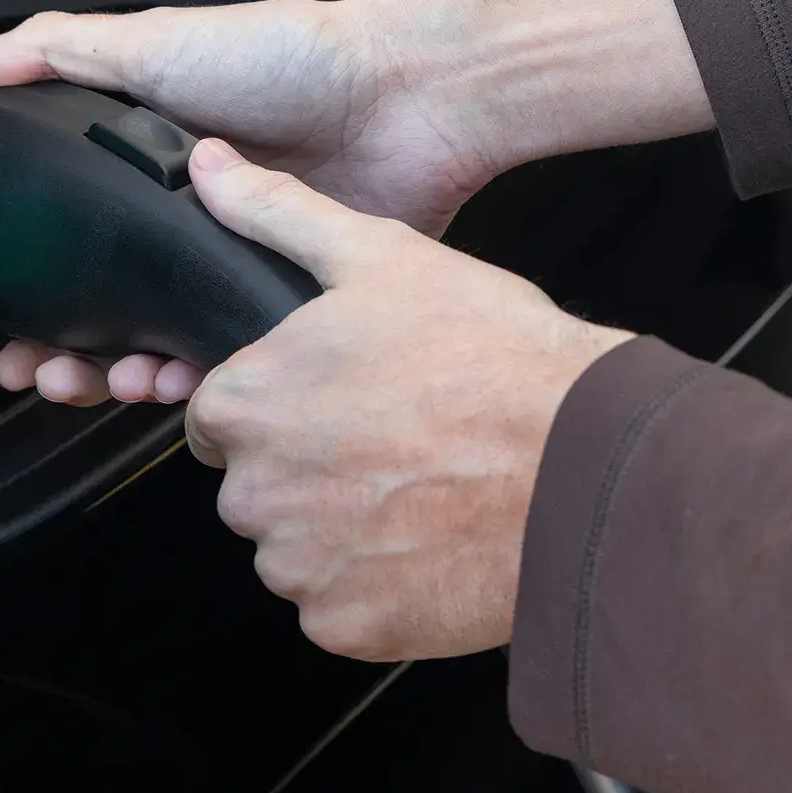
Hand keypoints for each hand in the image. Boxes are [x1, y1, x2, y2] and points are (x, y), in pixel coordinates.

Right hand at [0, 0, 482, 404]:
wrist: (402, 98)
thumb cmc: (289, 60)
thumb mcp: (157, 45)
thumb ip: (59, 54)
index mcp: (151, 170)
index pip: (72, 245)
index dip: (31, 294)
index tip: (2, 330)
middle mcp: (190, 225)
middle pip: (109, 311)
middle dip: (66, 355)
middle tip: (38, 374)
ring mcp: (237, 266)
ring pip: (163, 346)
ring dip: (120, 375)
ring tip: (101, 381)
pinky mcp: (288, 303)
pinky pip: (231, 356)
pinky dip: (195, 379)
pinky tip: (170, 381)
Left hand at [180, 140, 633, 660]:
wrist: (584, 466)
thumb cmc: (494, 361)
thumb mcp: (383, 257)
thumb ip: (277, 214)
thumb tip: (207, 167)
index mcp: (248, 401)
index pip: (219, 414)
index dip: (280, 405)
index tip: (341, 402)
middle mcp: (254, 492)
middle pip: (254, 486)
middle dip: (307, 470)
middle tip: (392, 444)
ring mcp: (299, 566)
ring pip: (295, 549)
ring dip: (340, 530)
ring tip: (420, 490)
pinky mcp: (346, 625)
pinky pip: (338, 607)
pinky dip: (375, 586)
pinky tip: (430, 540)